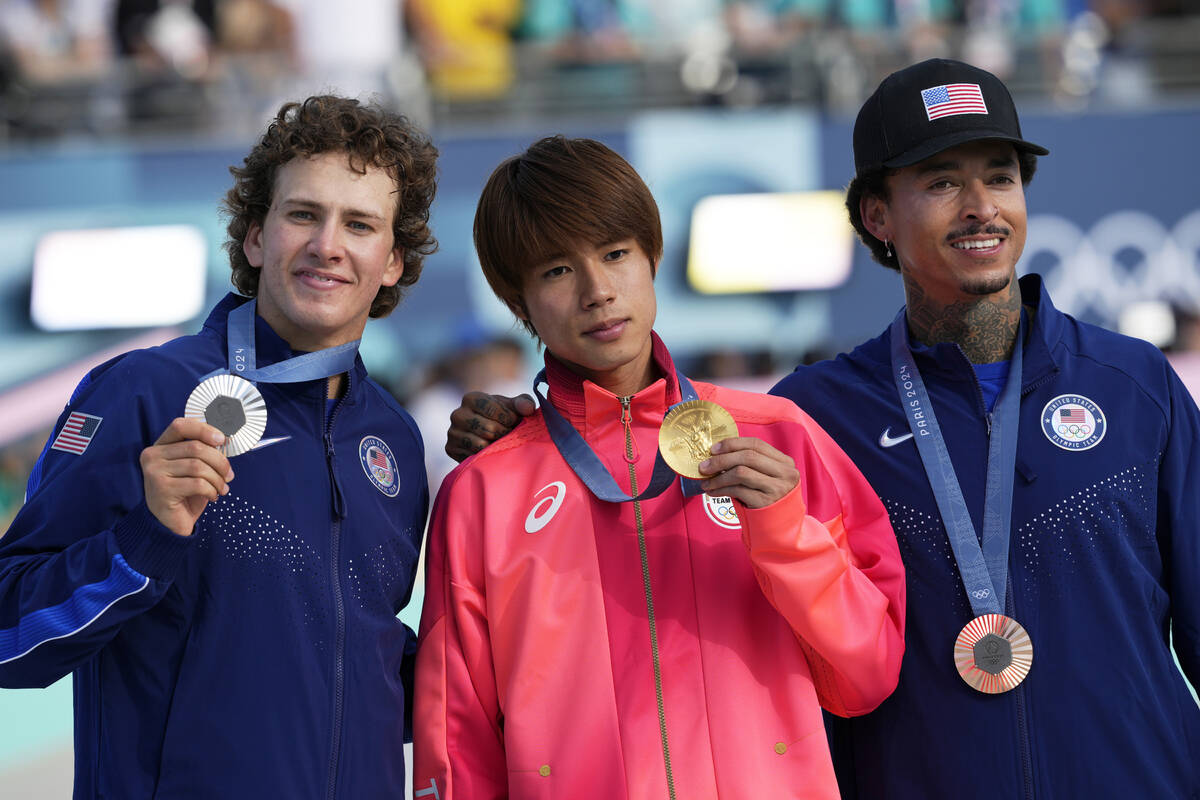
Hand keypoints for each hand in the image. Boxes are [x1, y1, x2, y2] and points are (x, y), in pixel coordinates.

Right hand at [140, 418, 233, 536]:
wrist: (170, 524)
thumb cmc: (186, 492)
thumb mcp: (194, 468)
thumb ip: (203, 452)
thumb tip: (224, 440)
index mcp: (160, 446)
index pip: (181, 425)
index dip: (204, 429)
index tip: (222, 440)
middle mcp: (152, 456)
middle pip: (196, 447)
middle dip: (220, 462)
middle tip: (229, 475)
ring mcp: (154, 473)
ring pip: (199, 466)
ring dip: (218, 478)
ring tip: (222, 488)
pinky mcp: (161, 490)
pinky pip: (197, 483)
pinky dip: (212, 490)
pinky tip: (212, 496)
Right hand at [445, 392, 535, 461]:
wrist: (488, 436)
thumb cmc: (503, 417)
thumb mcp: (514, 407)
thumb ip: (524, 403)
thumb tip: (528, 408)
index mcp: (471, 398)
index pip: (492, 409)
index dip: (508, 418)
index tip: (515, 422)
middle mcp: (457, 414)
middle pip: (488, 429)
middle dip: (505, 434)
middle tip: (510, 435)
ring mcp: (452, 432)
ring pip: (480, 444)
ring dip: (496, 447)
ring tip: (501, 443)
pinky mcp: (451, 449)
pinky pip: (473, 457)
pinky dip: (485, 457)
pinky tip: (491, 452)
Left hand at [698, 437, 799, 508]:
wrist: (779, 524)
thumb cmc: (768, 496)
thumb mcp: (767, 476)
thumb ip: (750, 463)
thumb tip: (717, 455)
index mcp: (785, 462)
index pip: (756, 444)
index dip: (733, 444)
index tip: (713, 449)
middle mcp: (784, 473)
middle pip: (748, 457)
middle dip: (721, 460)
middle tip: (704, 466)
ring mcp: (776, 488)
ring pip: (741, 473)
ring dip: (718, 477)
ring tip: (706, 482)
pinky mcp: (765, 502)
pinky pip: (737, 491)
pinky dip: (721, 490)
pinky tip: (712, 491)